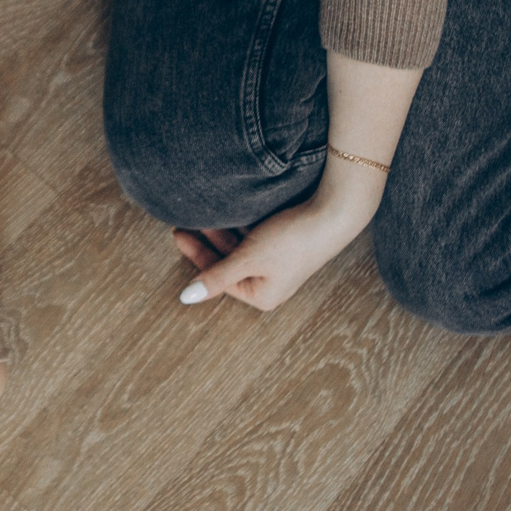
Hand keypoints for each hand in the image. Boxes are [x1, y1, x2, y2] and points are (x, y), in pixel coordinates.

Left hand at [174, 194, 367, 313]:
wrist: (332, 214)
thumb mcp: (248, 258)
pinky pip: (251, 238)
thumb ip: (216, 276)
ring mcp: (275, 264)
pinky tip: (225, 212)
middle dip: (206, 241)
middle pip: (226, 262)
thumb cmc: (291, 241)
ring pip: (237, 247)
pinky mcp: (282, 245)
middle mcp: (268, 283)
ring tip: (201, 213)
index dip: (196, 254)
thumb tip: (186, 298)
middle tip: (184, 221)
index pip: (218, 276)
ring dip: (220, 231)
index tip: (178, 233)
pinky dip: (236, 227)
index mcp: (261, 295)